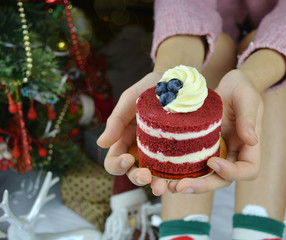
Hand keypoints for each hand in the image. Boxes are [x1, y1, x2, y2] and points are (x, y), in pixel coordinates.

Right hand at [97, 72, 170, 195]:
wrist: (183, 81)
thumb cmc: (153, 87)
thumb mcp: (132, 97)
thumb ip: (117, 119)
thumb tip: (101, 143)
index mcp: (125, 140)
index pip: (115, 161)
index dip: (118, 165)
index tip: (129, 158)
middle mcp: (141, 151)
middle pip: (134, 174)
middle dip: (138, 179)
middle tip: (148, 177)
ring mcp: (160, 154)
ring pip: (155, 178)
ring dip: (157, 186)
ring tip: (164, 187)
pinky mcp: (180, 154)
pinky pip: (176, 172)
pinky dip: (176, 180)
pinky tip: (181, 182)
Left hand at [168, 69, 263, 193]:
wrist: (228, 84)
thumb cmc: (242, 88)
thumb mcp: (247, 97)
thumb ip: (249, 117)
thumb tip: (252, 140)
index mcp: (249, 147)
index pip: (247, 170)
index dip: (231, 172)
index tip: (212, 161)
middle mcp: (233, 154)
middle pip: (222, 180)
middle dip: (202, 186)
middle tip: (180, 186)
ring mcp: (217, 152)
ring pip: (206, 176)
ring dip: (188, 183)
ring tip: (168, 186)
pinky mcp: (201, 147)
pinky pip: (193, 163)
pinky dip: (181, 171)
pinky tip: (164, 173)